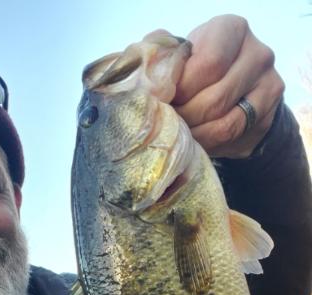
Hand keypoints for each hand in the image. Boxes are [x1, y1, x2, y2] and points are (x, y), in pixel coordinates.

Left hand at [172, 15, 284, 157]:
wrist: (233, 92)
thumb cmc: (199, 71)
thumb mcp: (182, 58)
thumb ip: (164, 59)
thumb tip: (148, 74)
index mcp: (231, 29)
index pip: (208, 64)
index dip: (181, 89)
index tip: (163, 101)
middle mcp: (256, 53)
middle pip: (215, 97)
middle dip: (185, 116)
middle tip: (167, 124)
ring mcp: (267, 84)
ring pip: (224, 122)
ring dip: (194, 133)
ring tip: (178, 134)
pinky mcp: (267, 113)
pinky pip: (231, 135)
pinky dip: (207, 142)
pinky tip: (194, 141)